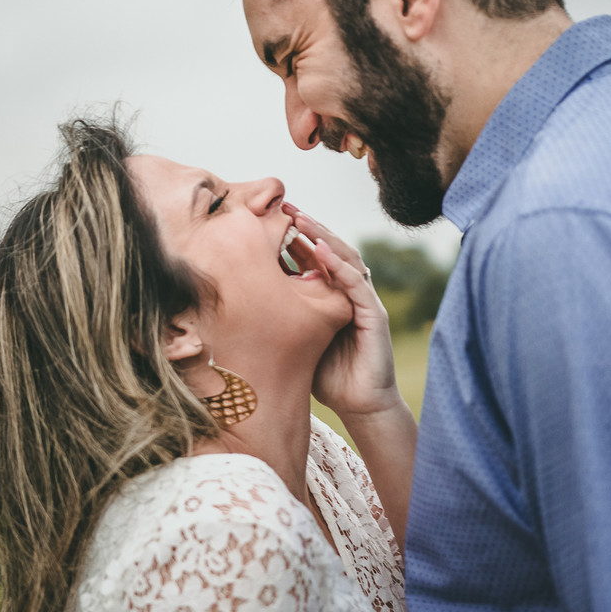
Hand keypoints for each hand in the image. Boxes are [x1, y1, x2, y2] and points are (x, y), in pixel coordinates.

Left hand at [285, 204, 405, 418]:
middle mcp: (346, 292)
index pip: (310, 257)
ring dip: (322, 236)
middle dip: (306, 226)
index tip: (267, 218)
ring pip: (344, 257)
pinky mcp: (375, 313)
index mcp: (328, 295)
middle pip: (327, 249)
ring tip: (300, 219)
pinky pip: (356, 282)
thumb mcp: (292, 338)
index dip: (291, 237)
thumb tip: (236, 302)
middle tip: (283, 207)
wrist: (359, 404)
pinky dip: (338, 265)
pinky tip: (320, 250)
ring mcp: (363, 300)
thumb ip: (277, 317)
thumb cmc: (325, 375)